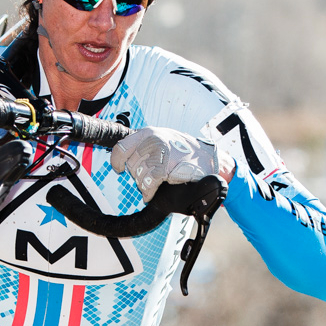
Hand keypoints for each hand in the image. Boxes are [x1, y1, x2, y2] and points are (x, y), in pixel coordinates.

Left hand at [110, 126, 234, 201]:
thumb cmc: (185, 151)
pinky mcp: (165, 168)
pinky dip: (148, 192)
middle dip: (138, 175)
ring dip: (144, 185)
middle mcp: (152, 141)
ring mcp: (159, 154)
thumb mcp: (163, 140)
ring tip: (156, 183)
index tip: (118, 169)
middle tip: (151, 177)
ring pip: (139, 177)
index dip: (117, 161)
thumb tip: (125, 159)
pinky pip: (148, 184)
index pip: (121, 147)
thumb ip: (145, 146)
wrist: (208, 159)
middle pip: (131, 166)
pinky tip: (152, 193)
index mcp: (148, 133)